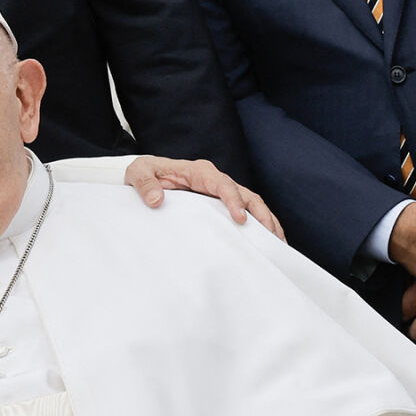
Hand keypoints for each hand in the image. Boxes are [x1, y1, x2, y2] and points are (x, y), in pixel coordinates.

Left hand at [123, 156, 284, 239]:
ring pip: (251, 203)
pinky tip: (267, 242)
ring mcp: (219, 191)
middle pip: (246, 195)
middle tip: (271, 237)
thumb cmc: (143, 173)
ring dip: (266, 222)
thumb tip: (156, 201)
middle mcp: (215, 179)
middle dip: (261, 214)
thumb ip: (145, 184)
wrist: (143, 176)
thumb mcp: (138, 172)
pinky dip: (258, 225)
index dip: (233, 201)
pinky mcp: (220, 203)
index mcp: (199, 172)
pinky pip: (244, 211)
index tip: (239, 219)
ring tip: (278, 244)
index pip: (223, 184)